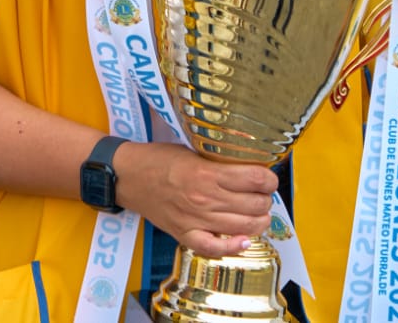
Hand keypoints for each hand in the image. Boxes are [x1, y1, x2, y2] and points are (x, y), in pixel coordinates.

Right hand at [114, 142, 277, 257]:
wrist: (128, 176)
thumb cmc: (159, 159)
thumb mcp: (191, 149)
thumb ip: (217, 160)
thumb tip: (245, 165)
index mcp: (207, 173)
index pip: (255, 180)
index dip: (269, 179)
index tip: (269, 178)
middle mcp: (205, 199)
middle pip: (254, 205)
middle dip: (266, 200)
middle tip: (263, 195)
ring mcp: (195, 220)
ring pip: (243, 228)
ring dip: (258, 221)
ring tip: (259, 214)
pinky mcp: (184, 234)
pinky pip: (214, 248)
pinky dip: (233, 248)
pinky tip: (243, 240)